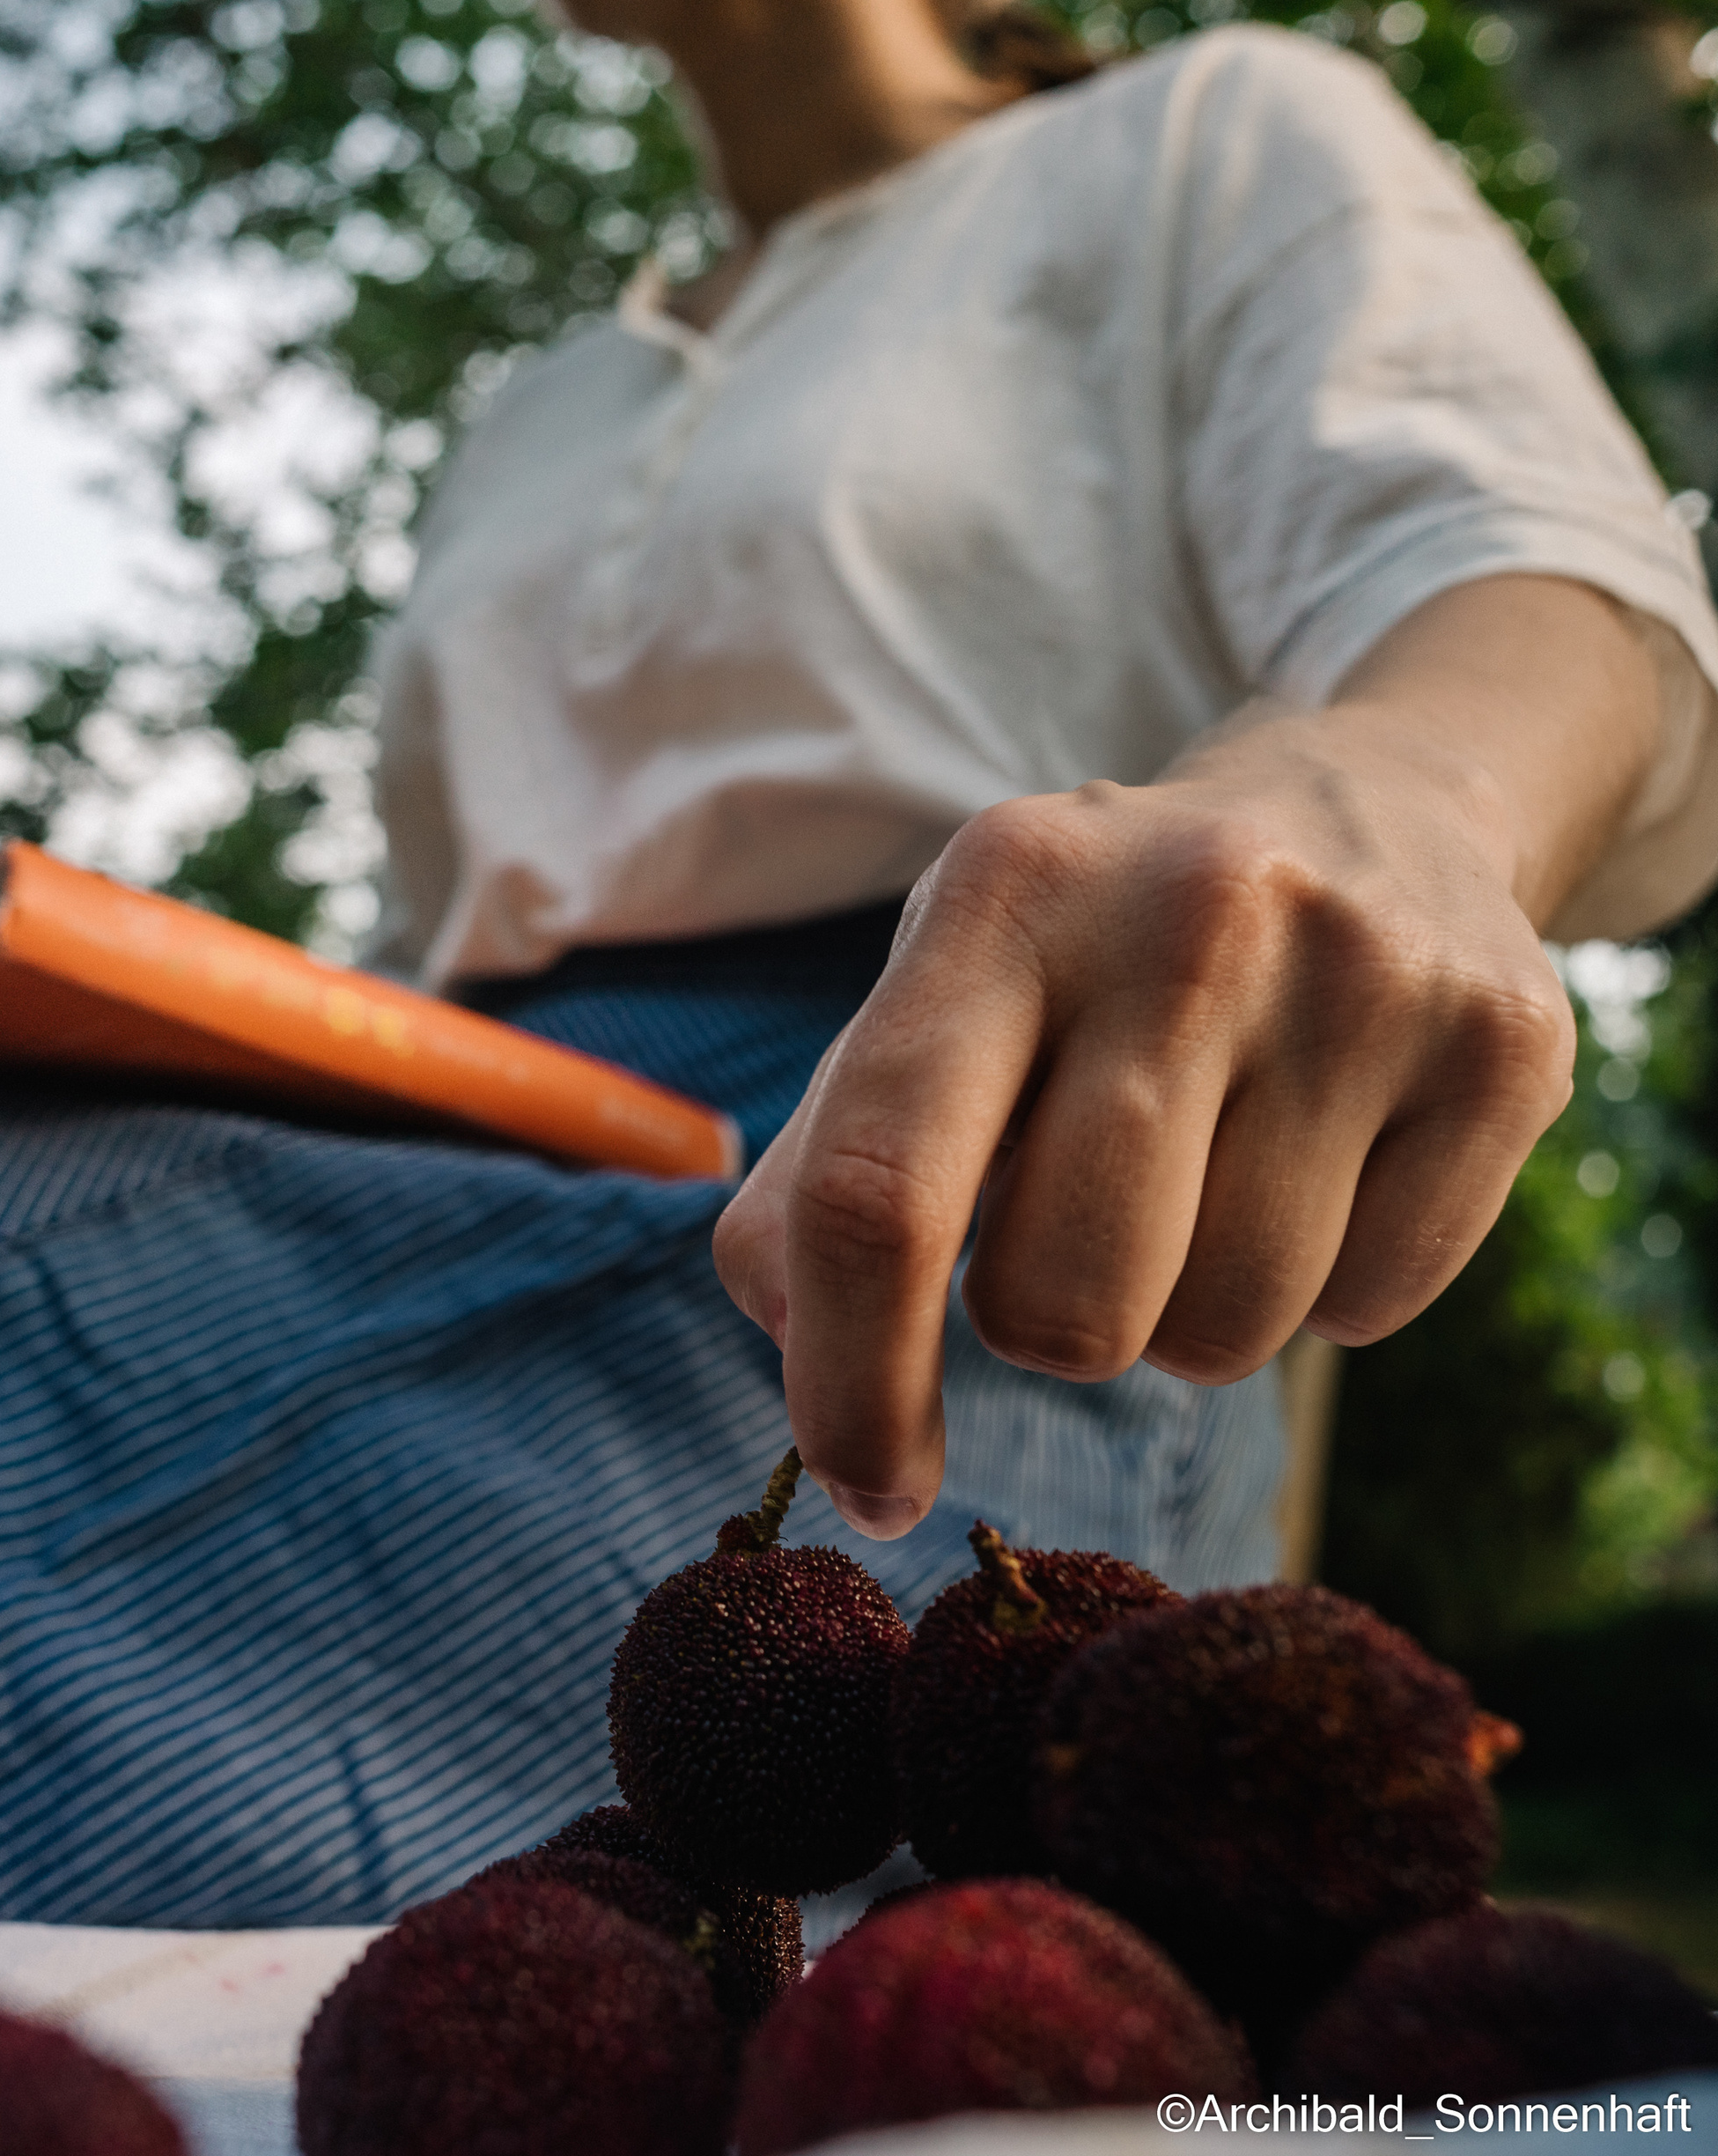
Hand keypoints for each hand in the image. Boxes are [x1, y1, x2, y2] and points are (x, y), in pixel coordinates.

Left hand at [709, 580, 1652, 1540]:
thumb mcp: (947, 984)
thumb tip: (786, 1325)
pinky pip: (1368, 1315)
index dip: (852, 1382)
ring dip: (1189, 1310)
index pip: (879, 1190)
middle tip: (1087, 1221)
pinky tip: (1324, 1160)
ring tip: (1211, 1172)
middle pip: (1061, 1306)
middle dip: (1051, 1323)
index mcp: (1006, 890)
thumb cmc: (1105, 943)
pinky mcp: (1500, 1045)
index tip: (867, 1486)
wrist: (1371, 803)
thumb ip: (837, 1154)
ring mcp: (1361, 973)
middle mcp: (1186, 913)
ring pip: (1221, 1336)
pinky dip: (1327, 1291)